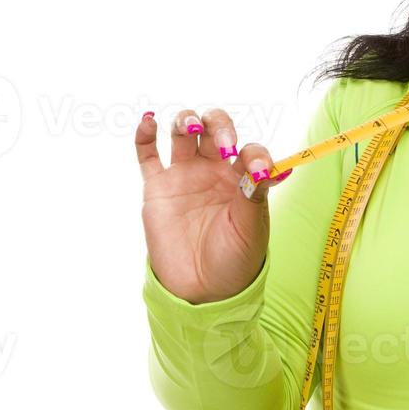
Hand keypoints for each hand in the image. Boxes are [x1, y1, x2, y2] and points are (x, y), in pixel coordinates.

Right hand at [135, 107, 283, 304]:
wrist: (201, 290)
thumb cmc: (234, 260)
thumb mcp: (251, 229)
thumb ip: (254, 195)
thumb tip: (263, 167)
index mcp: (241, 179)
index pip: (249, 149)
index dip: (254, 153)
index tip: (256, 169)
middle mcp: (213, 171)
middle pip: (214, 128)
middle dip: (218, 125)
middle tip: (223, 142)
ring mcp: (184, 176)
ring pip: (182, 133)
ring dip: (186, 120)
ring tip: (189, 127)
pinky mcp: (157, 188)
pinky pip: (147, 154)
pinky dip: (145, 135)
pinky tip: (149, 123)